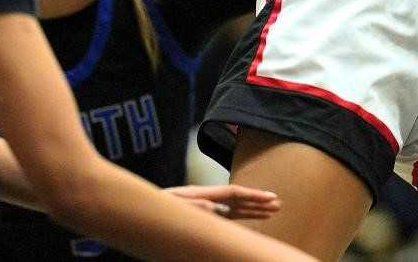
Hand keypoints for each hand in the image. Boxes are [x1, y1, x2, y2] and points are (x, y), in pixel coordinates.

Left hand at [164, 184, 281, 219]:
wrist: (140, 214)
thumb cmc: (155, 208)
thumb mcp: (174, 206)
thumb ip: (197, 206)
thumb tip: (219, 210)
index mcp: (203, 194)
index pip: (234, 194)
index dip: (254, 196)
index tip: (271, 198)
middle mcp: (206, 200)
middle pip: (238, 201)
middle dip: (258, 203)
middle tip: (278, 205)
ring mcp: (204, 209)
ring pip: (234, 210)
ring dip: (251, 211)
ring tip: (270, 212)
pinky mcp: (199, 219)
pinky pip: (225, 220)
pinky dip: (239, 220)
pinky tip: (248, 223)